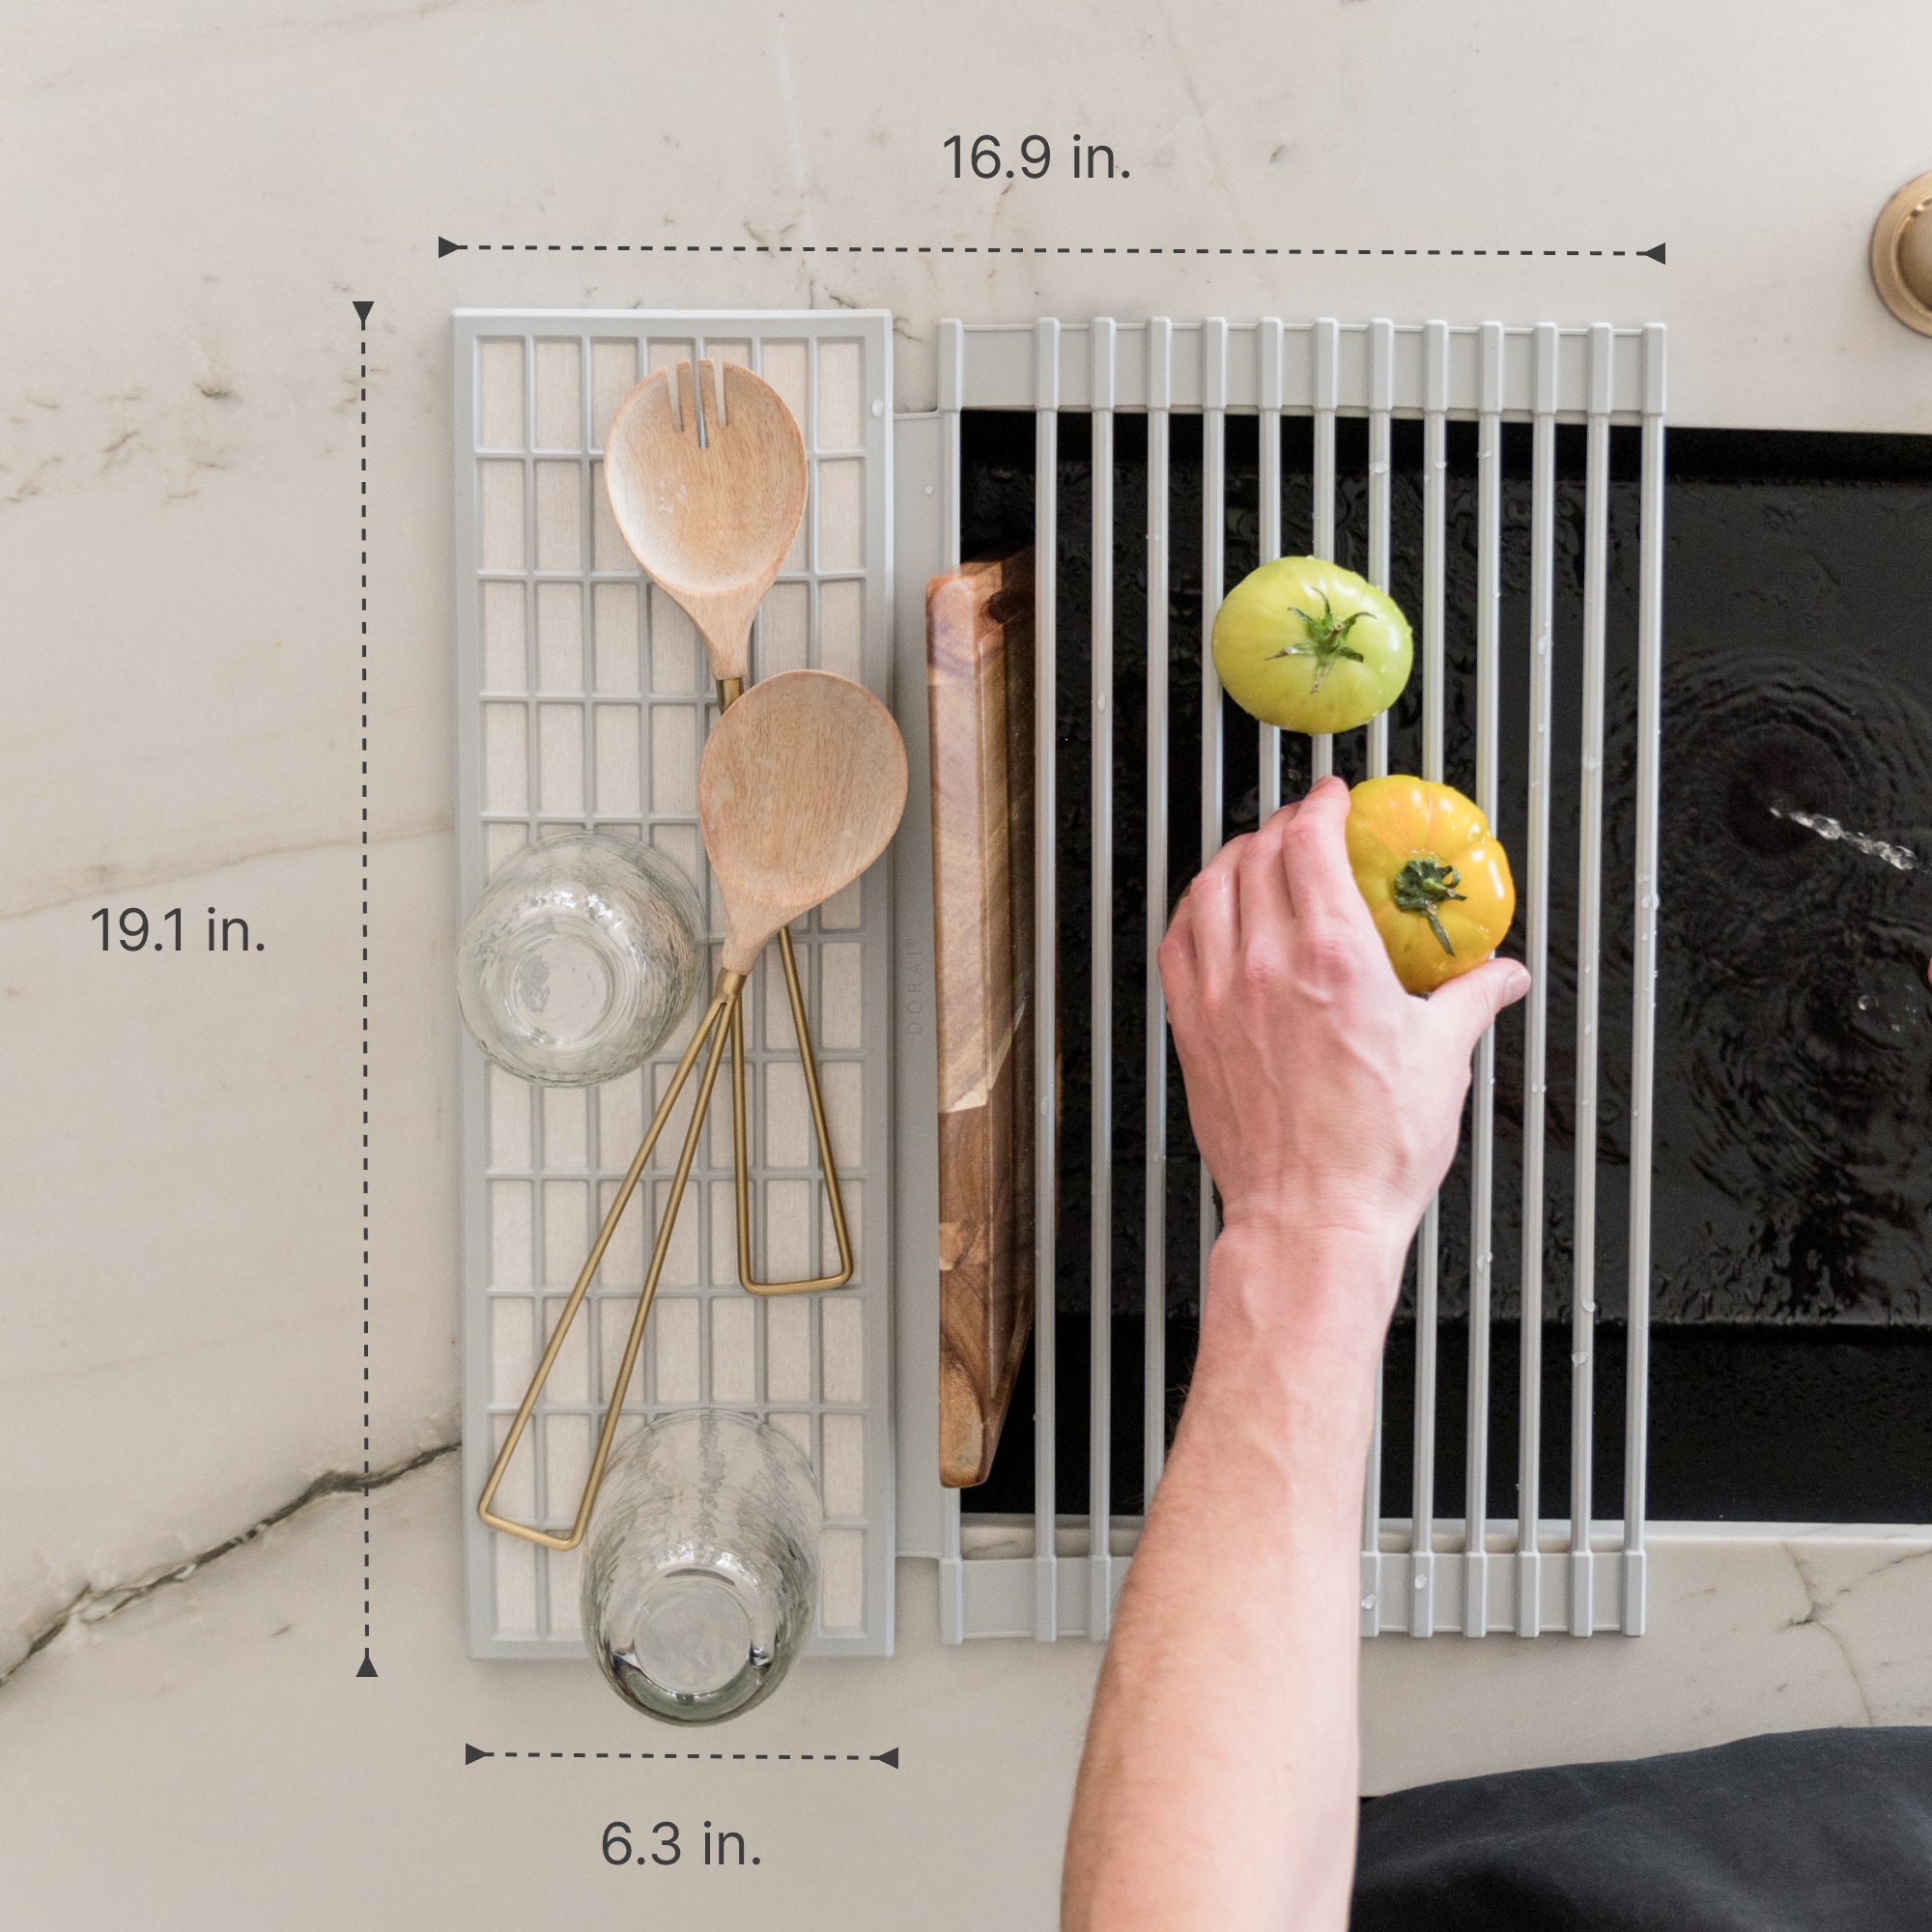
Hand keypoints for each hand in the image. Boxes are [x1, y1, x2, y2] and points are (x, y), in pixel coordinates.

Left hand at [1158, 777, 1528, 1303]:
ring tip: (1256, 857)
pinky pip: (1176, 944)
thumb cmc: (1372, 1152)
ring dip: (1233, 860)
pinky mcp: (1191, 1030)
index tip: (1332, 800)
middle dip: (1281, 826)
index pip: (1309, 844)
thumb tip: (1501, 976)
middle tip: (1303, 827)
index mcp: (1333, 959)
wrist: (1311, 1216)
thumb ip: (1473, 999)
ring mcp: (1220, 996)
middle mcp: (1265, 966)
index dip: (1319, 806)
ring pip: (1207, 891)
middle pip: (1256, 856)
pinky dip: (1194, 912)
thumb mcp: (1445, 1061)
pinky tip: (1211, 915)